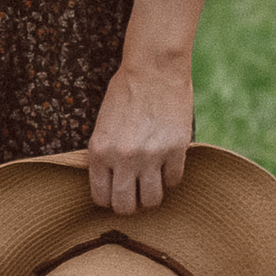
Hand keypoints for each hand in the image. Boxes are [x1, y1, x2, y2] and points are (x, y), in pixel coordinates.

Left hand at [86, 57, 194, 216]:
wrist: (153, 68)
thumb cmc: (125, 91)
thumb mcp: (102, 124)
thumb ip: (105, 154)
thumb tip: (112, 183)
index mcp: (99, 151)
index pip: (101, 197)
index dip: (110, 199)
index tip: (117, 192)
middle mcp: (123, 158)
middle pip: (126, 206)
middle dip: (131, 204)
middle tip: (136, 192)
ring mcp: (151, 156)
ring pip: (153, 200)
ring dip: (152, 194)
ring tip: (153, 180)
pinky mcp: (175, 149)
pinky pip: (174, 181)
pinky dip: (171, 176)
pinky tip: (167, 162)